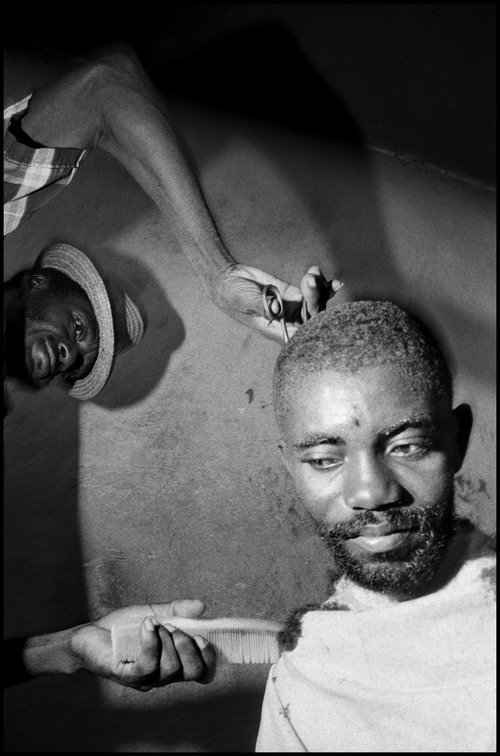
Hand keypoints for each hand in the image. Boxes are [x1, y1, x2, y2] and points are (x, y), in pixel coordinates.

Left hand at [69, 599, 215, 690]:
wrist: (87, 636)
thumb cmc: (122, 628)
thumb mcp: (154, 613)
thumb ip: (177, 611)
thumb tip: (201, 606)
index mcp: (173, 663)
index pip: (202, 671)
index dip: (210, 657)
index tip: (204, 636)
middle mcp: (162, 676)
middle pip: (192, 672)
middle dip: (190, 647)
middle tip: (175, 627)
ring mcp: (145, 679)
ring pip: (171, 668)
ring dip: (168, 640)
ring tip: (155, 622)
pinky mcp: (127, 675)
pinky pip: (148, 665)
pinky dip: (152, 642)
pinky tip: (147, 624)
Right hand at [215, 264, 342, 342]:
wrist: (228, 280)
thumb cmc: (231, 294)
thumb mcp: (244, 299)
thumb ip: (260, 305)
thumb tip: (277, 310)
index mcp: (277, 331)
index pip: (302, 334)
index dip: (314, 324)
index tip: (314, 306)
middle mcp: (289, 322)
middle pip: (314, 318)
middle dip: (316, 298)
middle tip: (308, 277)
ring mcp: (294, 308)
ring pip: (318, 305)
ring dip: (320, 289)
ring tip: (312, 271)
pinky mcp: (295, 295)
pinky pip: (315, 294)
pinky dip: (325, 288)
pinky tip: (334, 282)